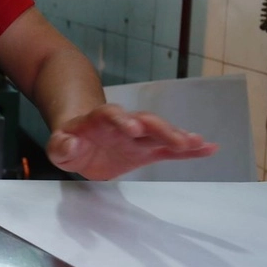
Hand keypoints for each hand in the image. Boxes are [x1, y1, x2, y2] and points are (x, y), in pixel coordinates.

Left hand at [46, 104, 217, 179]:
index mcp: (98, 121)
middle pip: (143, 120)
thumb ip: (60, 147)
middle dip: (159, 128)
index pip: (110, 115)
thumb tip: (69, 144)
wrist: (81, 141)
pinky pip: (170, 149)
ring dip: (178, 136)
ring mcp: (138, 137)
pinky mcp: (147, 150)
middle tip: (176, 138)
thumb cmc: (69, 142)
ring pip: (160, 132)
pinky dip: (189, 149)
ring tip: (197, 142)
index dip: (122, 119)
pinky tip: (209, 148)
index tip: (133, 128)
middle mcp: (123, 125)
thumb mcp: (57, 147)